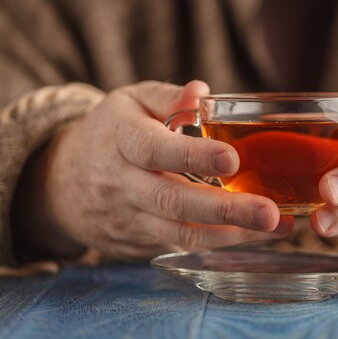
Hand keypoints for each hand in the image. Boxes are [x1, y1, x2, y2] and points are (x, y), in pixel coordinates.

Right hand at [14, 81, 290, 258]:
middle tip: (269, 213)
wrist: (61, 182)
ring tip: (275, 228)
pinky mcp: (139, 242)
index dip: (192, 156)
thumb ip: (166, 96)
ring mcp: (130, 218)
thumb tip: (201, 92)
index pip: (154, 149)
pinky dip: (219, 243)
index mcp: (120, 140)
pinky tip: (254, 235)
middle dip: (225, 211)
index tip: (232, 158)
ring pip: (180, 234)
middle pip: (173, 202)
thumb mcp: (129, 102)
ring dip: (231, 235)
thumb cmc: (109, 134)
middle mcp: (123, 184)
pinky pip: (181, 246)